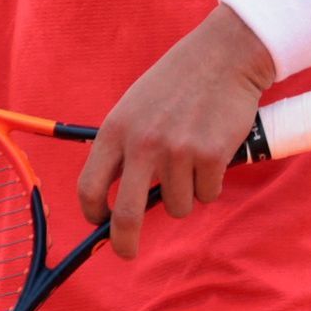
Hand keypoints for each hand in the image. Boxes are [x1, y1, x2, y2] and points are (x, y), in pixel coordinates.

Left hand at [76, 6, 275, 259]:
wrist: (222, 57)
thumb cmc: (176, 84)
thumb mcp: (134, 107)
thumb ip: (124, 146)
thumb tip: (116, 196)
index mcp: (115, 130)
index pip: (88, 185)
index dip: (92, 213)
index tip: (99, 224)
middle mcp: (142, 144)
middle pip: (125, 214)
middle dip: (124, 242)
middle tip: (127, 252)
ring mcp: (177, 152)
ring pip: (177, 206)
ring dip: (186, 194)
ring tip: (193, 160)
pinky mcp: (211, 157)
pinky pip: (208, 194)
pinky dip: (212, 183)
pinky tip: (213, 153)